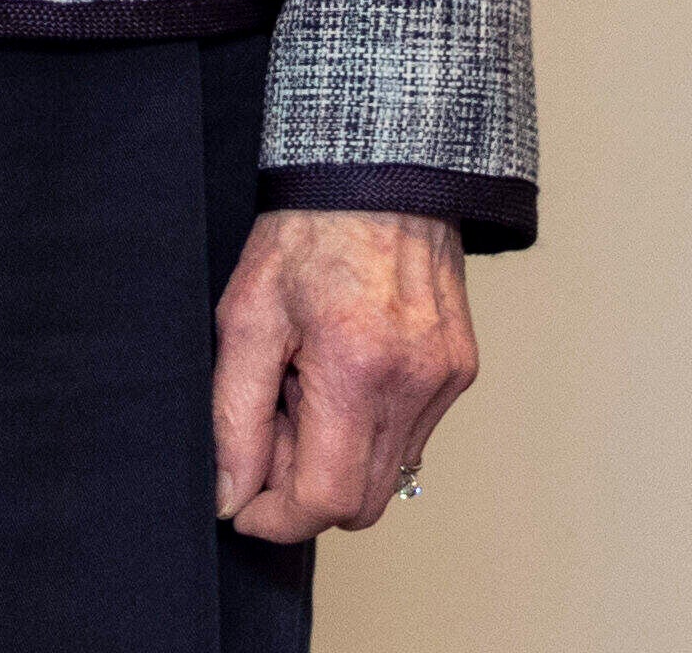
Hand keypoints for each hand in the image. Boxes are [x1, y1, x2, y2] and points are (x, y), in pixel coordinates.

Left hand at [211, 207, 475, 540]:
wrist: (375, 174)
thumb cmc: (302, 234)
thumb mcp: (244, 315)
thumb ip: (235, 414)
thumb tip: (230, 491)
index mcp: (356, 370)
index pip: (325, 499)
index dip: (276, 517)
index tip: (241, 505)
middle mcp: (414, 387)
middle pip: (361, 502)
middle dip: (303, 485)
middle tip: (269, 423)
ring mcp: (446, 383)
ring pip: (388, 475)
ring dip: (336, 455)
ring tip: (303, 384)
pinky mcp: (460, 373)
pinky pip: (411, 437)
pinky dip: (368, 428)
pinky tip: (339, 372)